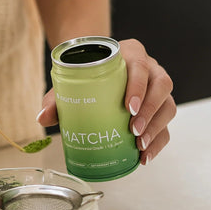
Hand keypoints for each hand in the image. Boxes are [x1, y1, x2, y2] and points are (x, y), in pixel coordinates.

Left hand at [36, 38, 175, 163]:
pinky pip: (167, 125)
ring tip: (139, 146)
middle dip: (149, 111)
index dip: (138, 86)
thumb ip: (57, 97)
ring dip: (156, 128)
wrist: (98, 69)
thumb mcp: (72, 80)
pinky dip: (158, 142)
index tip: (128, 107)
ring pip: (168, 105)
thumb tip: (42, 118)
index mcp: (131, 53)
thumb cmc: (88, 73)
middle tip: (133, 131)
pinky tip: (145, 156)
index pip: (141, 66)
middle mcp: (151, 68)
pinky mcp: (161, 107)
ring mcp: (158, 88)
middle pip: (161, 85)